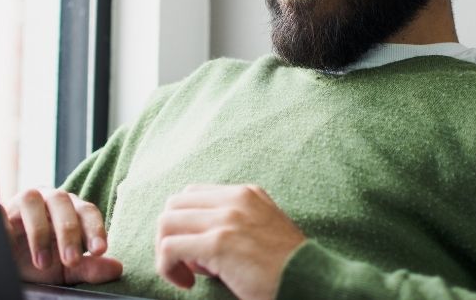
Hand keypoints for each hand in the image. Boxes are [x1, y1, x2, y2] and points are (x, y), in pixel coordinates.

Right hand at [1, 188, 122, 284]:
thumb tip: (117, 268)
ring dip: (40, 231)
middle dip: (69, 232)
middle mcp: (48, 199)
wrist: (6, 261)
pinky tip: (8, 240)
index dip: (94, 229)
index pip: (87, 211)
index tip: (99, 251)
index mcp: (71, 209)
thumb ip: (90, 267)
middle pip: (63, 203)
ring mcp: (23, 200)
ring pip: (33, 200)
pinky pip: (0, 210)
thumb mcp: (66, 269)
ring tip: (43, 263)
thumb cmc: (41, 259)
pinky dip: (4, 221)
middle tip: (71, 260)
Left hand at [155, 184, 306, 299]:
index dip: (186, 224)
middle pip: (174, 205)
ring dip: (166, 252)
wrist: (310, 280)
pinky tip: (187, 283)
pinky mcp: (218, 243)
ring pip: (166, 223)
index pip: (193, 195)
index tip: (196, 251)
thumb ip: (234, 225)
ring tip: (187, 275)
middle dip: (171, 235)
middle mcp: (235, 199)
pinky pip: (169, 248)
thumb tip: (197, 249)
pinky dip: (168, 268)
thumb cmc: (287, 265)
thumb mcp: (263, 229)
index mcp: (246, 193)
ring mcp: (225, 219)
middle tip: (187, 263)